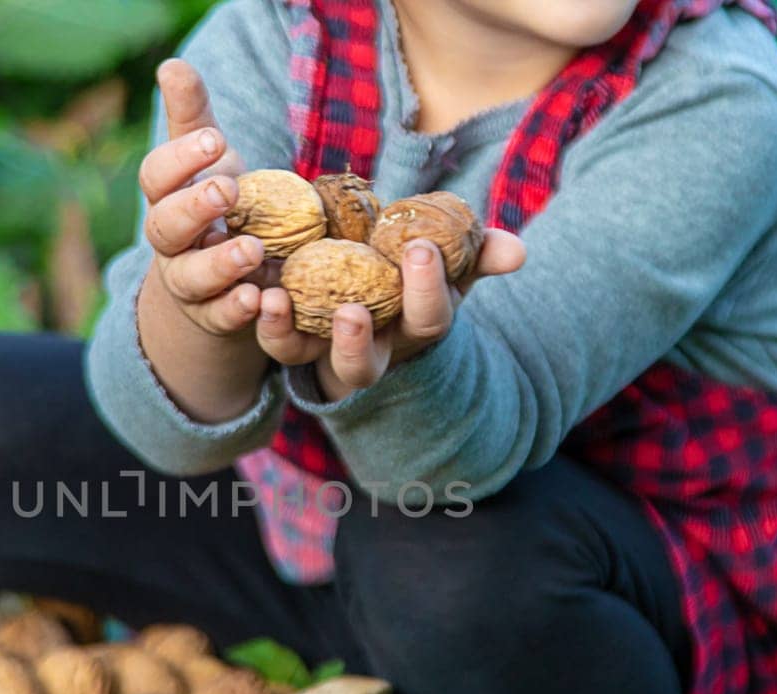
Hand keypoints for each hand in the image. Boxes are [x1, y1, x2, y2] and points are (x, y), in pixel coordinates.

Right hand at [135, 59, 274, 421]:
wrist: (225, 273)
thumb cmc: (218, 205)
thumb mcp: (210, 161)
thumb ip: (193, 117)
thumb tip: (172, 65)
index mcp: (167, 199)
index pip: (157, 177)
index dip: (181, 160)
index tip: (215, 139)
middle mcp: (171, 243)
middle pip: (164, 228)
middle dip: (194, 209)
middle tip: (230, 189)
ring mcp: (190, 284)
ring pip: (191, 279)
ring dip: (220, 264)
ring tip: (254, 251)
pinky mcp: (215, 317)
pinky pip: (220, 318)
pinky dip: (237, 309)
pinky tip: (260, 298)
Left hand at [255, 232, 526, 401]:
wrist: (368, 289)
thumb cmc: (414, 272)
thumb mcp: (450, 261)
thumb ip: (478, 252)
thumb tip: (518, 252)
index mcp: (417, 323)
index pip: (430, 316)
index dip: (427, 288)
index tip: (422, 249)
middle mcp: (375, 349)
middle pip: (367, 358)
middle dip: (358, 337)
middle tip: (353, 309)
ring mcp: (330, 352)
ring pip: (305, 360)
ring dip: (292, 334)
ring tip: (277, 301)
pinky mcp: (294, 343)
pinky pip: (278, 343)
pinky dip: (266, 322)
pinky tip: (259, 293)